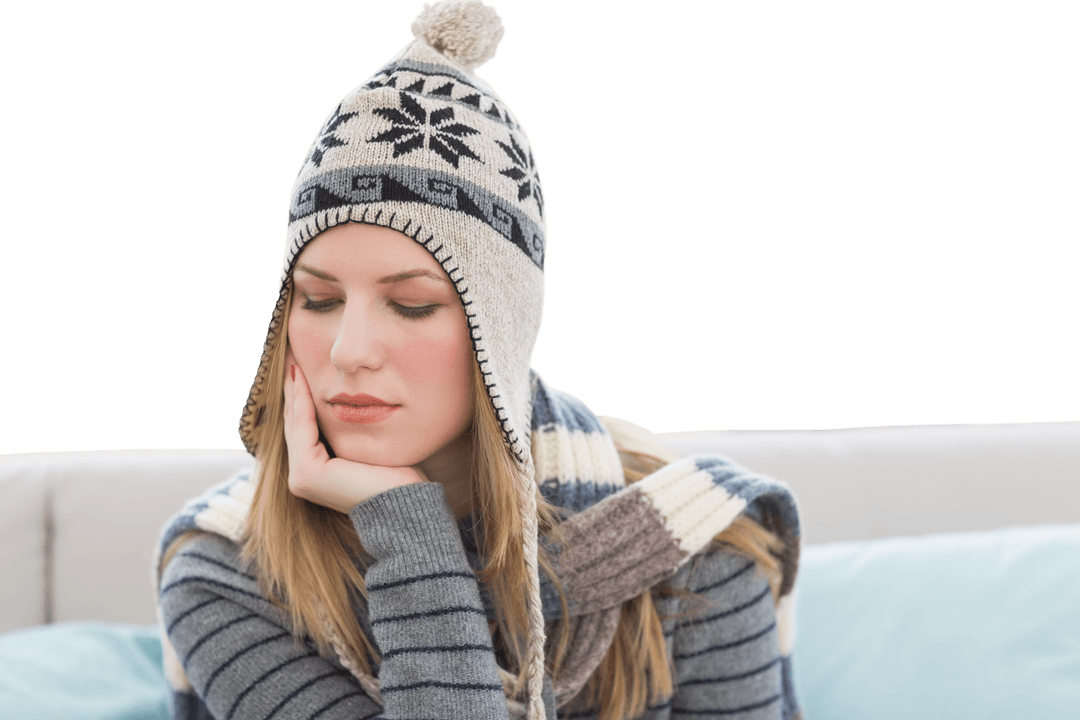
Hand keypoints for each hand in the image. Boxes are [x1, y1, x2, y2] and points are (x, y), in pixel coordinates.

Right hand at [283, 348, 425, 512]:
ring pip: (296, 422)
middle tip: (290, 357)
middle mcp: (300, 478)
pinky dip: (302, 401)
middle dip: (294, 390)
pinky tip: (304, 379)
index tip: (302, 368)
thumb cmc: (397, 476)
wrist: (406, 502)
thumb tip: (354, 402)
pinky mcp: (308, 472)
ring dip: (294, 391)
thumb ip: (351, 431)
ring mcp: (301, 477)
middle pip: (295, 423)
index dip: (302, 397)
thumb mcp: (368, 446)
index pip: (304, 427)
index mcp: (312, 474)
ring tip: (293, 362)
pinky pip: (303, 427)